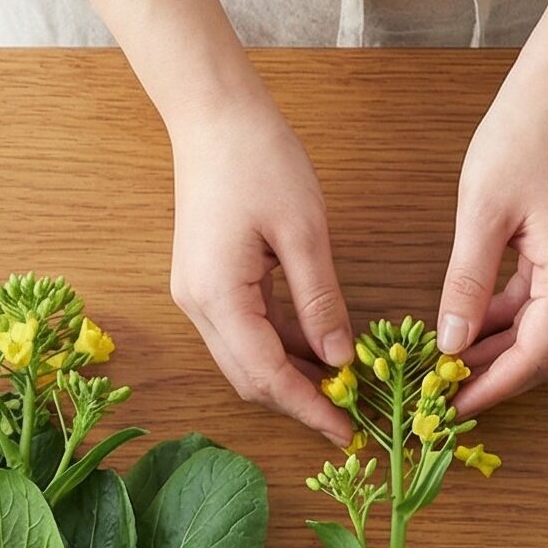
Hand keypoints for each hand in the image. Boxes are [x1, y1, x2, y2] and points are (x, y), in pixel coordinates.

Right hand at [168, 87, 353, 442]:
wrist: (212, 115)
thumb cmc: (259, 158)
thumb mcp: (304, 231)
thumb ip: (321, 302)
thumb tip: (340, 360)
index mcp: (219, 297)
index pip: (266, 375)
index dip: (308, 408)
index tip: (347, 431)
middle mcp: (198, 307)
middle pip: (249, 379)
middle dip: (297, 401)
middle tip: (350, 416)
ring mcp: (197, 296)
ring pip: (245, 360)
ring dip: (289, 377)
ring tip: (339, 387)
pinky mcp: (205, 283)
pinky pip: (244, 332)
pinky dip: (279, 348)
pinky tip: (316, 349)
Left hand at [434, 59, 547, 413]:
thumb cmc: (523, 137)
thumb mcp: (482, 214)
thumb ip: (467, 283)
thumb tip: (450, 343)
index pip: (535, 356)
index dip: (492, 387)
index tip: (452, 407)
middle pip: (546, 355)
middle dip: (497, 379)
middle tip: (445, 396)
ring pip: (544, 334)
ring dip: (500, 353)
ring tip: (448, 367)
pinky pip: (543, 306)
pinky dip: (508, 323)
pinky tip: (468, 328)